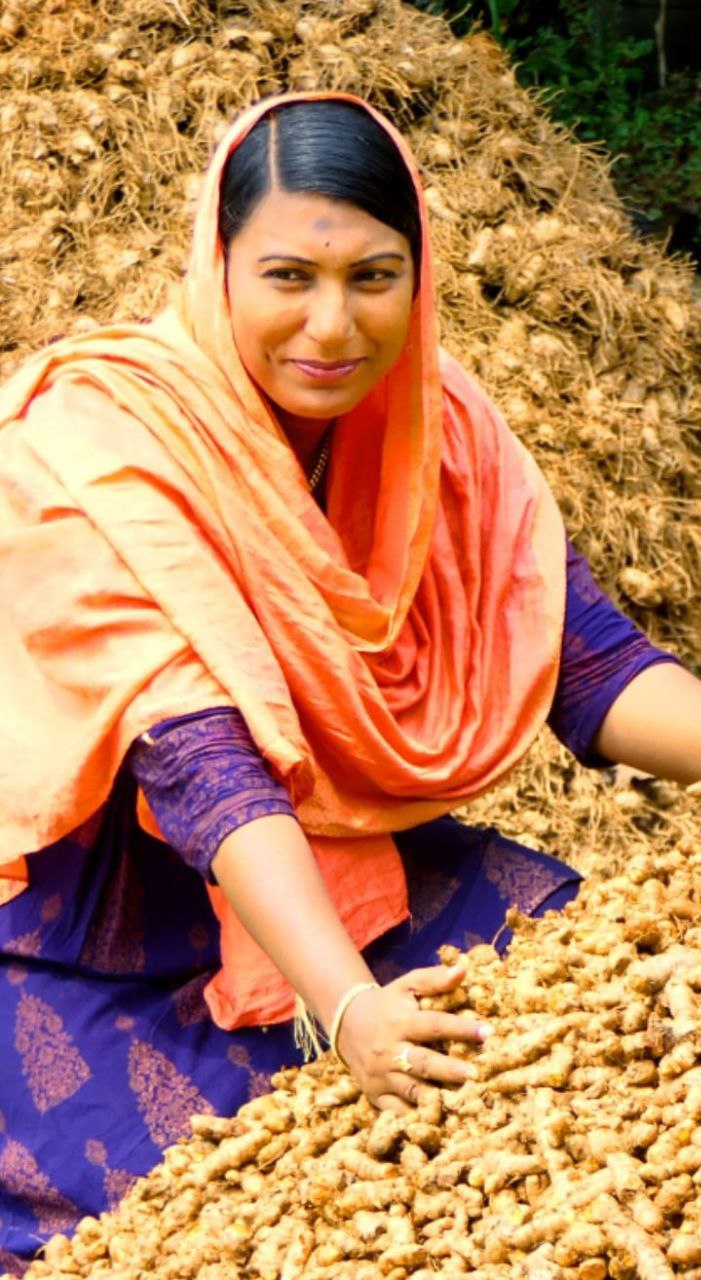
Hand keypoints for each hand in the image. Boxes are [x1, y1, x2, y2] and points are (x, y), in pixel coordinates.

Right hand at [335, 961, 490, 1113]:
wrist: (347, 1026)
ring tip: (464, 1102)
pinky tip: (438, 1121)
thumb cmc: (388, 1004)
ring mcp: (381, 1076)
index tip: (488, 1032)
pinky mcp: (376, 1097)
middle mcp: (389, 1050)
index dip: (460, 1028)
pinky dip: (417, 1118)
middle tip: (475, 1074)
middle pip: (422, 1062)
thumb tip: (464, 967)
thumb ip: (435, 979)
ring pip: (412, 1091)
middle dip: (449, 1069)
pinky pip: (398, 1112)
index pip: (433, 1025)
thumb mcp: (407, 986)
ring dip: (438, 1098)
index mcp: (400, 1021)